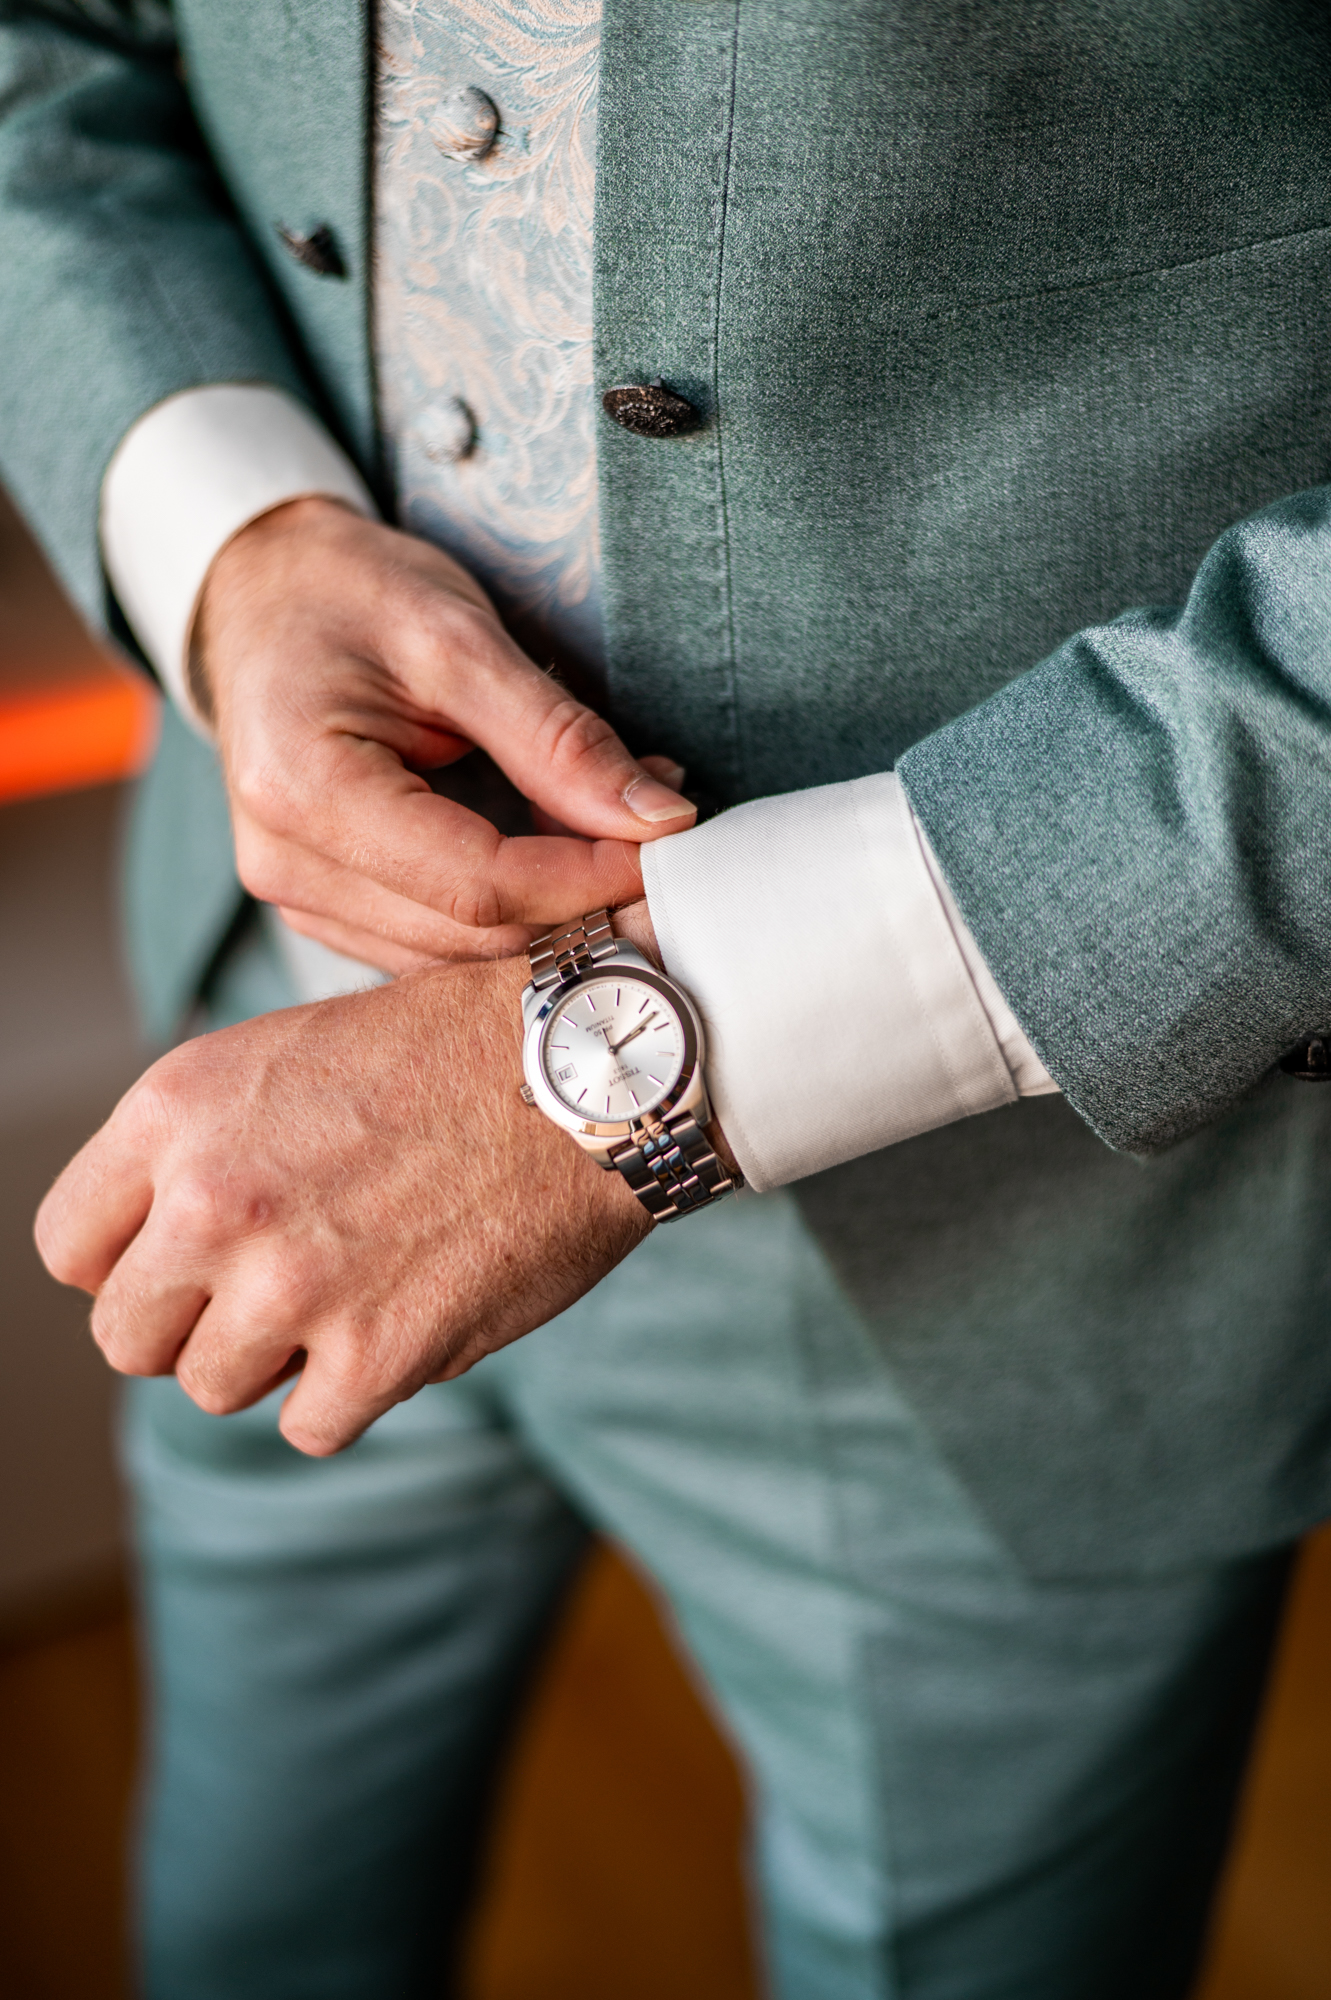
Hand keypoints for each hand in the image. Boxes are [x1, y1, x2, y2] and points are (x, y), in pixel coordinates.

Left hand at [34, 936, 655, 1455]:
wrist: (590, 1067)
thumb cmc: (449, 1050)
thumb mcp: (283, 1056)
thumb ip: (200, 1150)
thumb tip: (158, 1257)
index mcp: (176, 1110)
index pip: (69, 1248)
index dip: (128, 1264)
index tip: (183, 1263)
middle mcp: (212, 1200)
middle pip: (127, 1338)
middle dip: (193, 1323)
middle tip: (273, 1286)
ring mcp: (291, 1284)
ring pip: (214, 1388)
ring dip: (277, 1358)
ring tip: (355, 1287)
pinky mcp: (376, 1355)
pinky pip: (309, 1426)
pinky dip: (354, 1391)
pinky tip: (403, 1318)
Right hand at [192, 496, 694, 972]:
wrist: (260, 595)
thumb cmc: (347, 594)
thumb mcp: (460, 636)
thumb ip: (559, 738)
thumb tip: (658, 821)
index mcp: (304, 792)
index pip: (477, 885)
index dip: (586, 878)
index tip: (664, 844)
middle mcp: (285, 867)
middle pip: (472, 935)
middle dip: (578, 897)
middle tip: (655, 828)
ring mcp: (297, 897)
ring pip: (459, 954)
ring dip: (550, 908)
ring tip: (610, 825)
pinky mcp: (323, 907)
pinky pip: (433, 940)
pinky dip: (507, 908)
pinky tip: (552, 848)